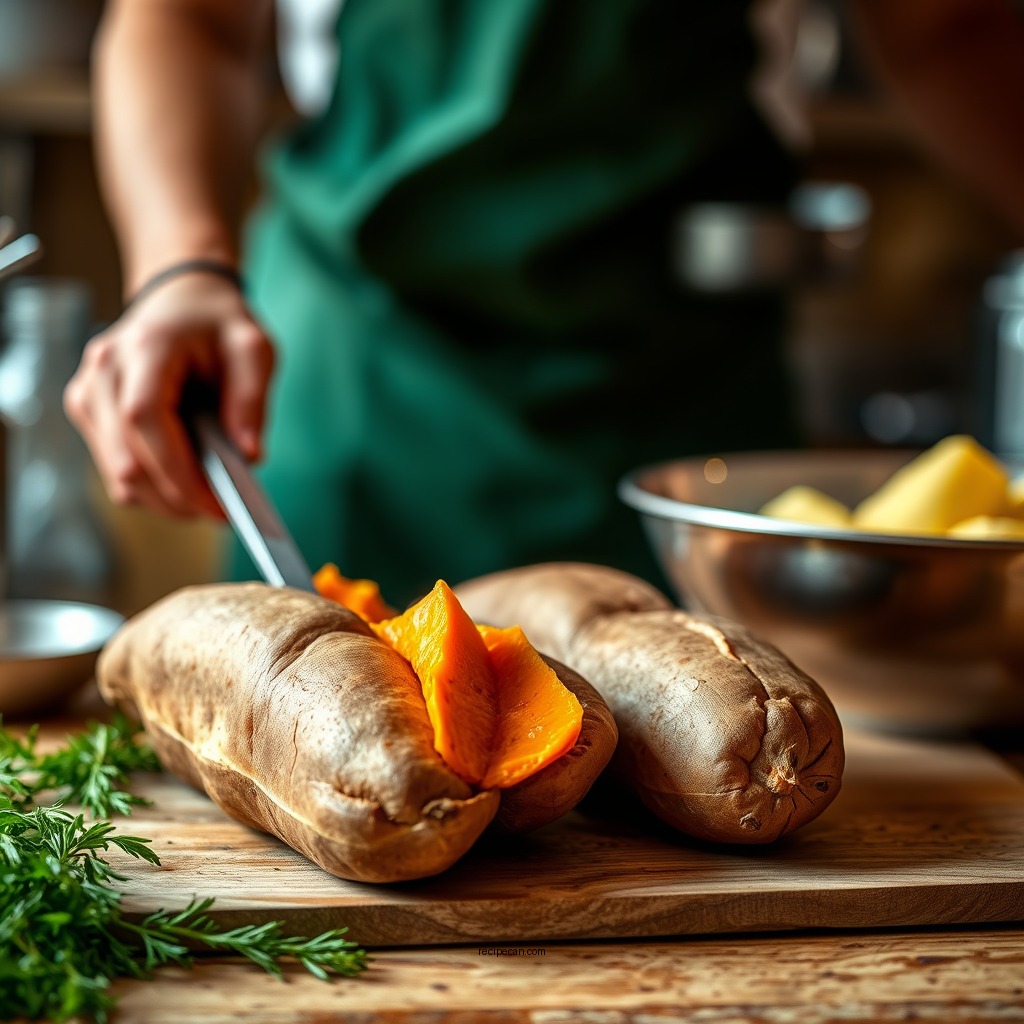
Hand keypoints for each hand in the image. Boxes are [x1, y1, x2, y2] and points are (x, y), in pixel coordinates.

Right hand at [64, 272, 274, 517]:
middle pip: (127, 460)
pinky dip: (152, 487)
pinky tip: (184, 478)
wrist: (181, 299)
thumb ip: (252, 399)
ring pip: (118, 475)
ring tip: (208, 494)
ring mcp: (87, 392)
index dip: (178, 472)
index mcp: (143, 347)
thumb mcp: (253, 349)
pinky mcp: (88, 412)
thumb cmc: (217, 323)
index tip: (217, 504)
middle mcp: (103, 370)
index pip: (144, 421)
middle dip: (178, 497)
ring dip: (166, 498)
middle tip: (221, 509)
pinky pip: (116, 469)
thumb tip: (248, 455)